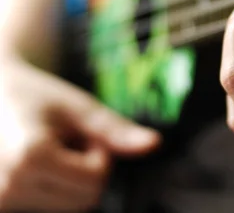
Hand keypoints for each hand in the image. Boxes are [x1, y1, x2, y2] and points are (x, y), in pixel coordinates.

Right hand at [0, 56, 160, 211]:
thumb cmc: (36, 95)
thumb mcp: (80, 107)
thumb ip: (117, 130)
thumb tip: (155, 144)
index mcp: (30, 157)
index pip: (94, 182)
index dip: (98, 155)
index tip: (80, 134)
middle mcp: (8, 187)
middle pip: (83, 201)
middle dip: (86, 170)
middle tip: (64, 142)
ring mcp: (0, 201)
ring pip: (67, 209)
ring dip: (68, 181)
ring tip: (49, 150)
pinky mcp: (0, 207)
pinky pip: (47, 208)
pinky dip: (51, 189)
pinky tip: (38, 165)